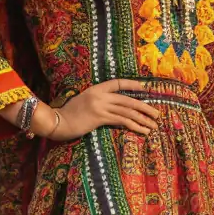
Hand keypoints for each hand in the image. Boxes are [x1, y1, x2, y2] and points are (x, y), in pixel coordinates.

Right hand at [38, 79, 161, 140]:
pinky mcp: (100, 118)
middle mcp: (100, 95)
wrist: (57, 122)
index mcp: (96, 89)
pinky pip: (122, 121)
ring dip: (143, 119)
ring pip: (128, 111)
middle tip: (156, 114)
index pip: (118, 83)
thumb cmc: (68, 114)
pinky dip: (135, 126)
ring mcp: (101, 106)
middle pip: (128, 100)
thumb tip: (112, 107)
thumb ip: (97, 101)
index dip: (132, 85)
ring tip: (154, 125)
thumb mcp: (83, 101)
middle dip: (145, 107)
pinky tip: (143, 130)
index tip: (145, 88)